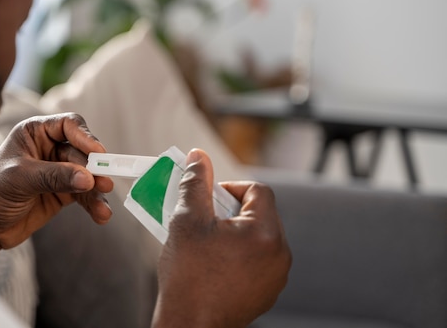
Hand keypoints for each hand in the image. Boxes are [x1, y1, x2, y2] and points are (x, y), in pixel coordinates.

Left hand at [0, 113, 112, 272]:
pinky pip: (85, 194)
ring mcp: (58, 171)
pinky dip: (93, 204)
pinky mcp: (64, 192)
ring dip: (97, 191)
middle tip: (103, 183)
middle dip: (94, 169)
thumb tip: (88, 178)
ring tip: (103, 208)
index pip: (68, 125)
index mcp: (35, 132)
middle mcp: (49, 147)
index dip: (86, 136)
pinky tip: (101, 215)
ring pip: (87, 175)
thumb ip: (54, 176)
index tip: (99, 153)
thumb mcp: (20, 179)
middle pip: (82, 151)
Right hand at [153, 149, 290, 327]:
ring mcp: (276, 276)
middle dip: (230, 211)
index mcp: (265, 232)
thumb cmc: (188, 275)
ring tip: (207, 243)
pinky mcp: (268, 292)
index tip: (209, 199)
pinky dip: (239, 254)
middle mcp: (279, 253)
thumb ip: (195, 183)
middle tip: (204, 220)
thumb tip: (198, 157)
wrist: (189, 325)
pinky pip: (258, 260)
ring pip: (259, 237)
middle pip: (260, 214)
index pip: (258, 190)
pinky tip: (214, 264)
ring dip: (235, 232)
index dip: (231, 188)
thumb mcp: (187, 220)